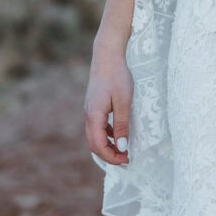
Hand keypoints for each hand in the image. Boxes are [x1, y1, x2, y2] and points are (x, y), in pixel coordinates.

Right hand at [84, 45, 133, 165]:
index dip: (112, 157)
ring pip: (95, 136)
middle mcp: (88, 116)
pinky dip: (107, 135)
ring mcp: (90, 110)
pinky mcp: (94, 105)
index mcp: (94, 116)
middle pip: (94, 144)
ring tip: (124, 150)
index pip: (99, 146)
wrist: (107, 55)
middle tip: (126, 160)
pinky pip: (98, 126)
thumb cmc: (117, 76)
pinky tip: (118, 134)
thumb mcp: (124, 102)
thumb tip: (122, 148)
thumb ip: (122, 125)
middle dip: (109, 155)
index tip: (126, 161)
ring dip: (108, 146)